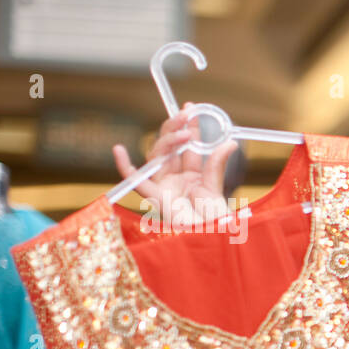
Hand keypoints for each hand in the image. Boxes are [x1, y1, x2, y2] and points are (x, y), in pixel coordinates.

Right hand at [112, 102, 237, 225]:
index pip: (189, 148)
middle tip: (186, 112)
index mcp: (194, 178)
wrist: (210, 239)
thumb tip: (230, 143)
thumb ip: (217, 165)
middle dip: (176, 128)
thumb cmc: (215, 221)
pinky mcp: (154, 198)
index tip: (192, 108)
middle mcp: (176, 180)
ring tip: (184, 132)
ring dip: (167, 141)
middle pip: (170, 148)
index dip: (189, 127)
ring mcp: (164, 187)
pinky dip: (124, 166)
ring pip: (157, 156)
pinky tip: (118, 150)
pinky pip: (135, 181)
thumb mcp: (215, 188)